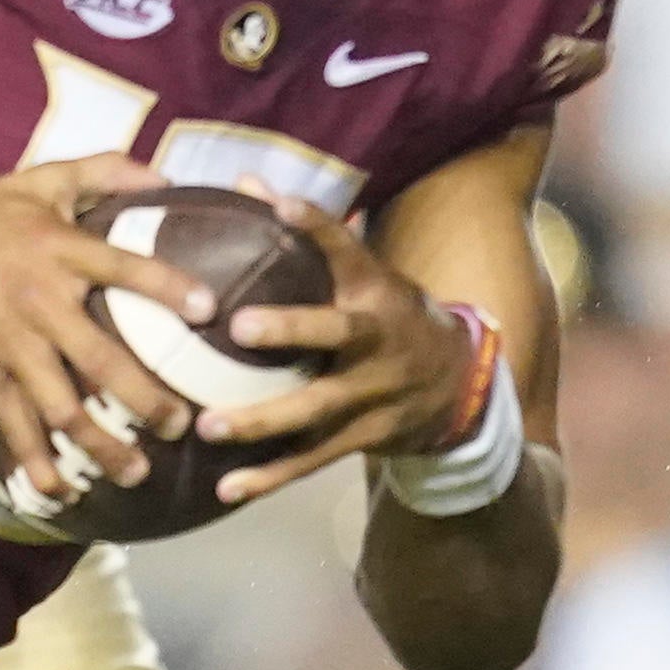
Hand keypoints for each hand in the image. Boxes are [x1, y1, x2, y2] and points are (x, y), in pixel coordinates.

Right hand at [0, 160, 201, 499]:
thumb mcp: (41, 179)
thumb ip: (104, 171)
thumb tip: (166, 176)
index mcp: (59, 250)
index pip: (123, 268)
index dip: (167, 287)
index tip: (209, 310)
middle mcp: (39, 302)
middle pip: (101, 358)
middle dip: (144, 398)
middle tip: (180, 425)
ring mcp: (10, 345)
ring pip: (61, 406)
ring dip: (100, 444)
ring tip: (135, 472)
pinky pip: (14, 426)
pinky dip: (36, 462)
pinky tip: (62, 490)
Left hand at [192, 200, 477, 503]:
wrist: (460, 386)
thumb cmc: (388, 316)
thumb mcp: (364, 274)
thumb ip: (306, 234)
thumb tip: (243, 181)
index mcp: (376, 290)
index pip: (347, 248)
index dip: (315, 224)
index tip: (276, 203)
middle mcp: (378, 339)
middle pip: (338, 333)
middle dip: (291, 329)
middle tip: (239, 326)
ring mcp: (374, 394)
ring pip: (318, 408)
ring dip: (263, 420)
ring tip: (209, 426)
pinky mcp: (364, 437)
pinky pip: (313, 460)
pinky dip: (270, 477)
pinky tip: (227, 489)